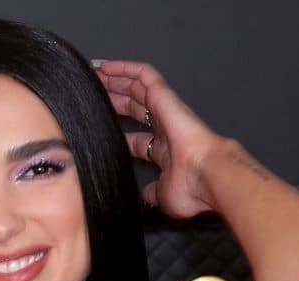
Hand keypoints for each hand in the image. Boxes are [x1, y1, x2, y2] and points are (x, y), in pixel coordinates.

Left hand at [94, 60, 224, 217]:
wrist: (205, 176)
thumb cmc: (189, 189)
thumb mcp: (161, 194)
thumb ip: (150, 192)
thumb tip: (143, 196)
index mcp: (164, 151)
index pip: (136, 138)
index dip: (119, 132)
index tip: (102, 130)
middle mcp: (164, 128)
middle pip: (134, 109)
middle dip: (114, 101)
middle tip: (93, 97)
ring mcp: (165, 111)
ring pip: (137, 88)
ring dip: (116, 81)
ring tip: (95, 76)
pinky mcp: (164, 97)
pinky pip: (144, 75)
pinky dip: (125, 69)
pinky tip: (107, 67)